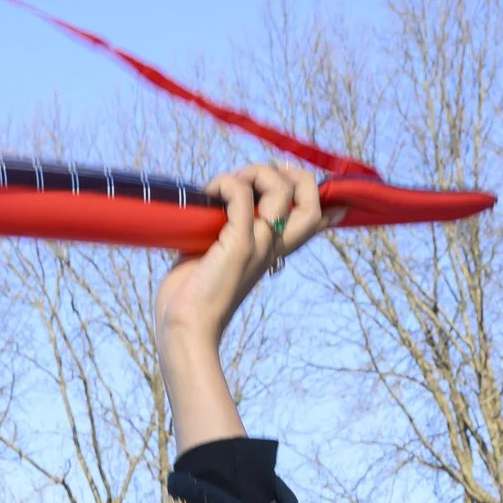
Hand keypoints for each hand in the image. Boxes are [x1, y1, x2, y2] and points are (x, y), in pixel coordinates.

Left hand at [156, 165, 329, 448]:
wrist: (185, 330)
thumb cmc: (191, 298)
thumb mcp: (211, 255)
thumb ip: (220, 229)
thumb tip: (211, 202)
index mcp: (270, 251)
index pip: (315, 220)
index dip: (317, 192)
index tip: (285, 172)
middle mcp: (271, 247)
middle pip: (313, 203)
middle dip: (292, 174)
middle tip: (251, 177)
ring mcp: (258, 245)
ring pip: (281, 189)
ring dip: (253, 173)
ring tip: (222, 186)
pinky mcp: (238, 245)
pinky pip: (242, 194)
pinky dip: (226, 183)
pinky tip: (208, 193)